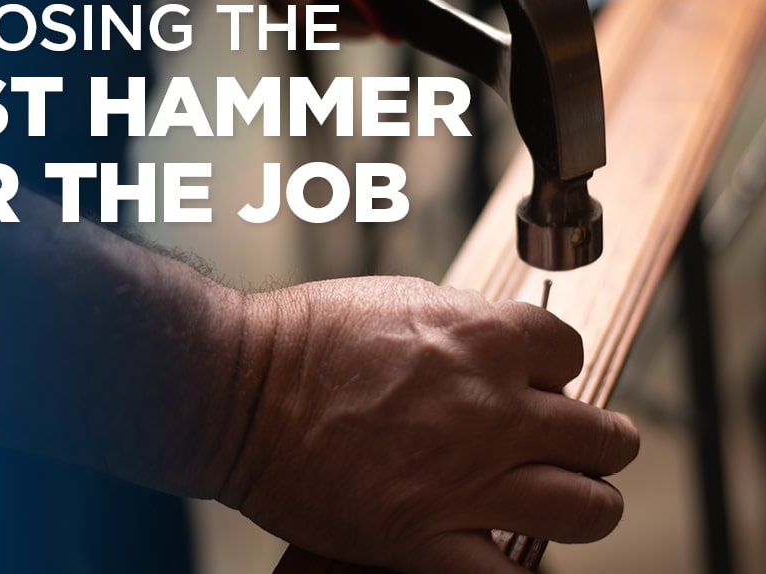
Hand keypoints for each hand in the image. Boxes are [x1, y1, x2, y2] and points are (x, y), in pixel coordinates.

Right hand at [215, 277, 638, 573]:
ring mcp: (464, 481)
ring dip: (586, 501)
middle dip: (598, 438)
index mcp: (482, 340)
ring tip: (565, 496)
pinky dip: (519, 567)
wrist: (242, 392)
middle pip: (602, 436)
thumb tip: (504, 345)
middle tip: (577, 442)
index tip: (541, 379)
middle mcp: (489, 411)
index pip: (571, 352)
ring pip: (588, 508)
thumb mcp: (399, 298)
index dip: (557, 367)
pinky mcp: (425, 539)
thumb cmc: (306, 338)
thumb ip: (467, 323)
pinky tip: (506, 548)